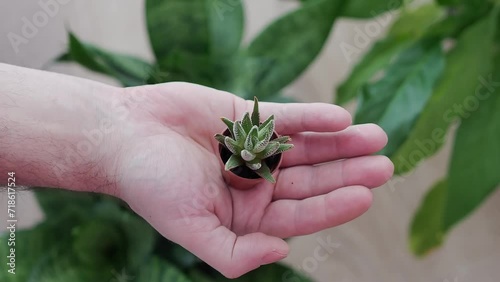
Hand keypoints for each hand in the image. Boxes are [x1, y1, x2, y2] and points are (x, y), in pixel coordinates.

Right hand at [112, 82, 393, 277]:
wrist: (124, 136)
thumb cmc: (152, 185)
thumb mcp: (189, 229)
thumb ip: (233, 253)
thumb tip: (282, 253)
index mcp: (246, 215)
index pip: (299, 214)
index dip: (333, 205)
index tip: (365, 195)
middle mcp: (257, 183)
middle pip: (312, 180)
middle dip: (348, 173)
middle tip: (385, 166)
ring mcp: (256, 148)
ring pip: (307, 148)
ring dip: (341, 143)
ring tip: (376, 137)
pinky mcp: (249, 117)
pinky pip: (288, 117)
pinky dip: (313, 117)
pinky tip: (340, 117)